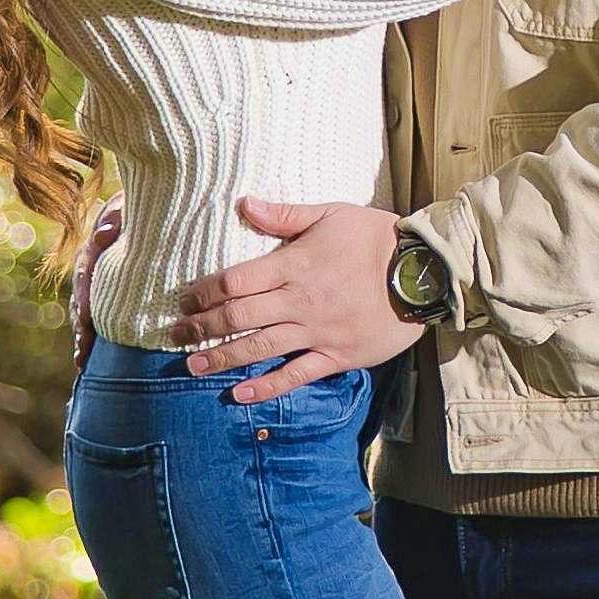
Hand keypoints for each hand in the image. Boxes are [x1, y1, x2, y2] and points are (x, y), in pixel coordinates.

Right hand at [70, 206, 123, 368]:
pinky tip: (92, 358)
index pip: (84, 275)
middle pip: (81, 300)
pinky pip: (99, 315)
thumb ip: (116, 217)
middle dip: (81, 327)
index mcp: (93, 248)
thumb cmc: (138, 205)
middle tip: (82, 353)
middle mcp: (90, 268)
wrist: (146, 203)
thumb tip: (105, 234)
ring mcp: (97, 282)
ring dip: (84, 337)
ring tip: (82, 362)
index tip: (86, 319)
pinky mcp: (107, 293)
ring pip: (86, 312)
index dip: (84, 298)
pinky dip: (95, 335)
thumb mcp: (128, 205)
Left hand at [169, 198, 421, 404]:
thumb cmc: (375, 238)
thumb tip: (244, 203)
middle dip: (202, 327)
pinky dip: (266, 387)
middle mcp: (299, 301)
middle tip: (176, 335)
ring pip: (259, 348)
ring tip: (193, 365)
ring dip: (222, 357)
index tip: (185, 299)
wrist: (423, 273)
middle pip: (238, 317)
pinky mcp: (337, 355)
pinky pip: (296, 375)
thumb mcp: (331, 214)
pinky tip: (240, 395)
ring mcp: (317, 332)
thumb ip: (284, 215)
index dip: (204, 292)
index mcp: (294, 265)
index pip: (235, 281)